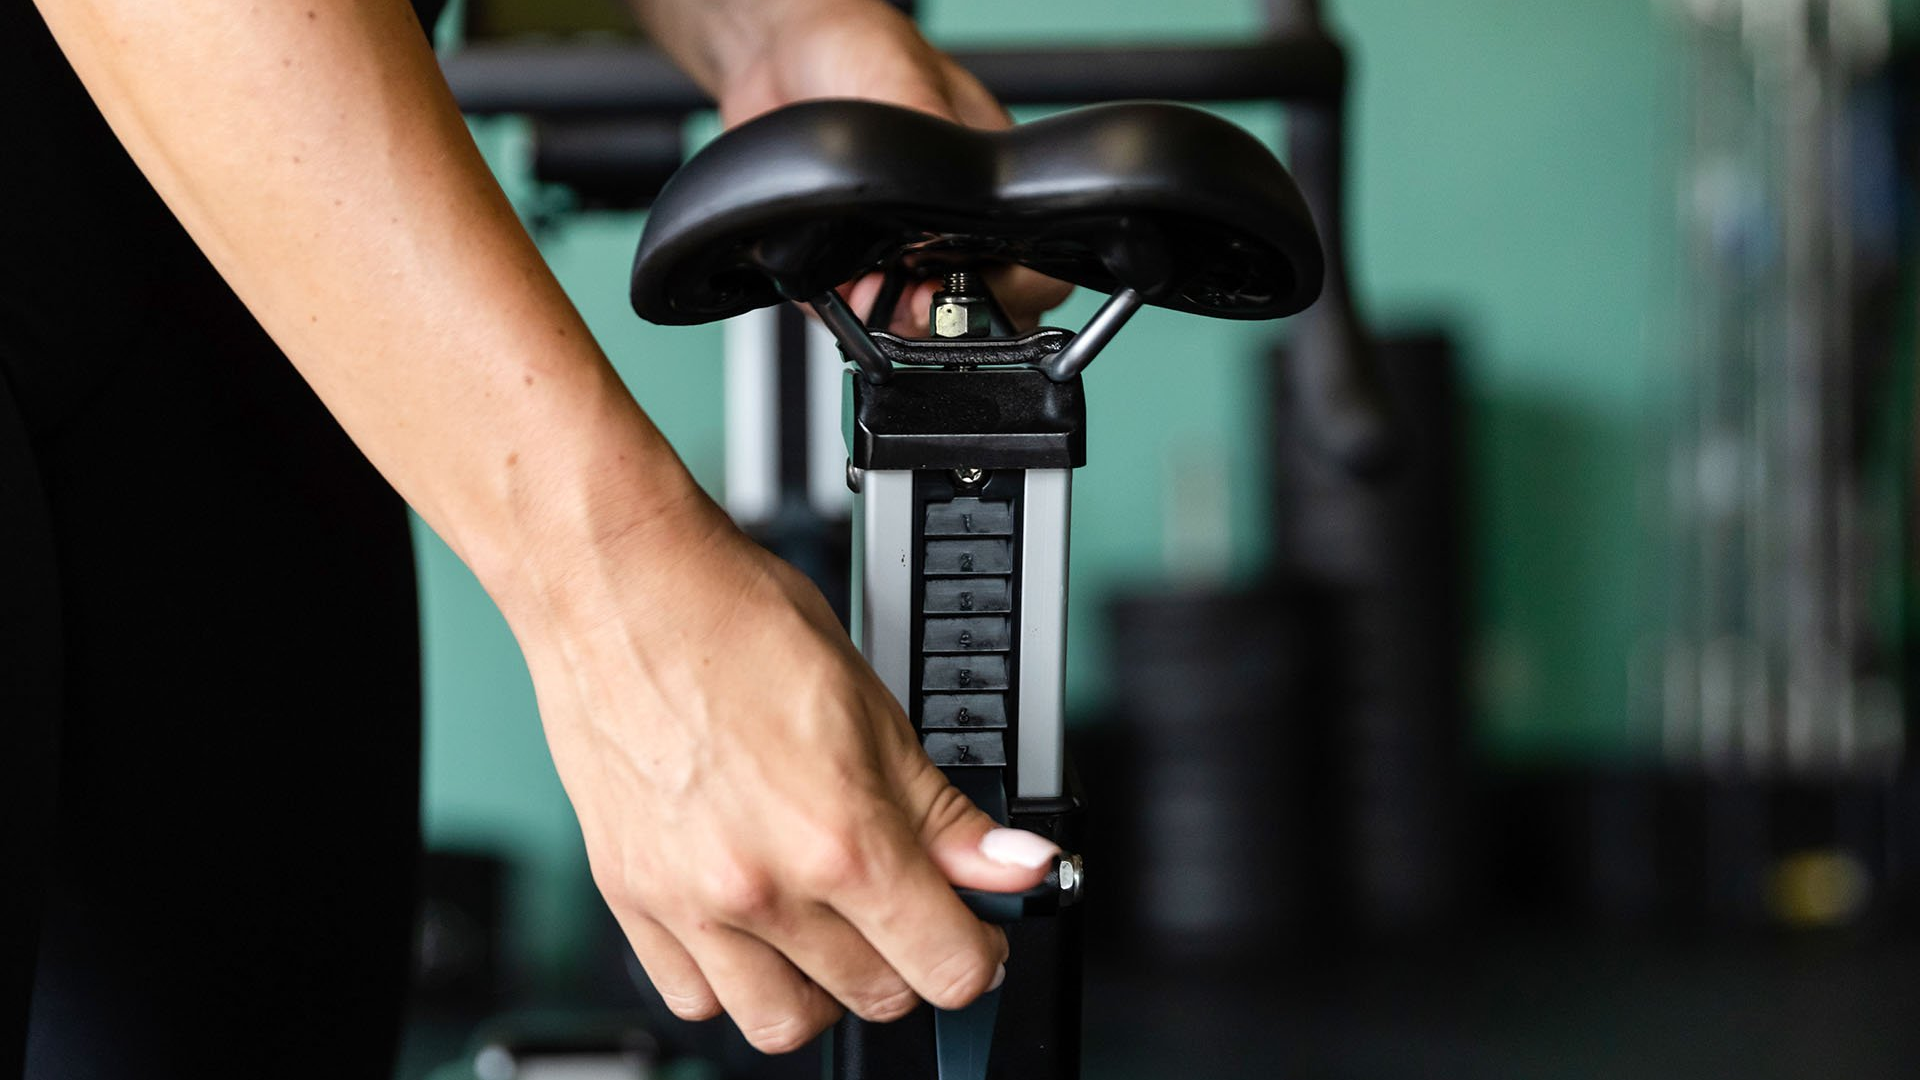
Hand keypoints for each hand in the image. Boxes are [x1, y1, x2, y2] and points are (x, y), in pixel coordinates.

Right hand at [516, 491, 1061, 1052]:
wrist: (622, 591)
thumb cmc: (738, 625)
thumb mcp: (875, 709)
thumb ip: (946, 813)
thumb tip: (1016, 868)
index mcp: (841, 841)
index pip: (946, 967)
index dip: (981, 953)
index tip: (978, 933)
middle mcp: (762, 888)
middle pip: (875, 997)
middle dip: (910, 963)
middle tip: (906, 909)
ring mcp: (689, 903)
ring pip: (782, 1023)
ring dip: (825, 991)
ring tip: (831, 928)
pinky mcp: (630, 900)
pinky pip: (694, 997)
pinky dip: (734, 980)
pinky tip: (753, 926)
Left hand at [709, 0, 1073, 332]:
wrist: (775, 53)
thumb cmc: (855, 50)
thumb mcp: (907, 84)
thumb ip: (932, 147)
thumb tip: (950, 203)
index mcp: (991, 193)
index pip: (1036, 273)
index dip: (1009, 296)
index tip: (963, 288)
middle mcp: (950, 232)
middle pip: (980, 320)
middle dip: (943, 322)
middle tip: (909, 296)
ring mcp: (898, 255)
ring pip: (914, 332)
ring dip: (886, 321)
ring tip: (864, 285)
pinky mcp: (843, 267)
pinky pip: (846, 320)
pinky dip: (834, 313)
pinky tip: (828, 276)